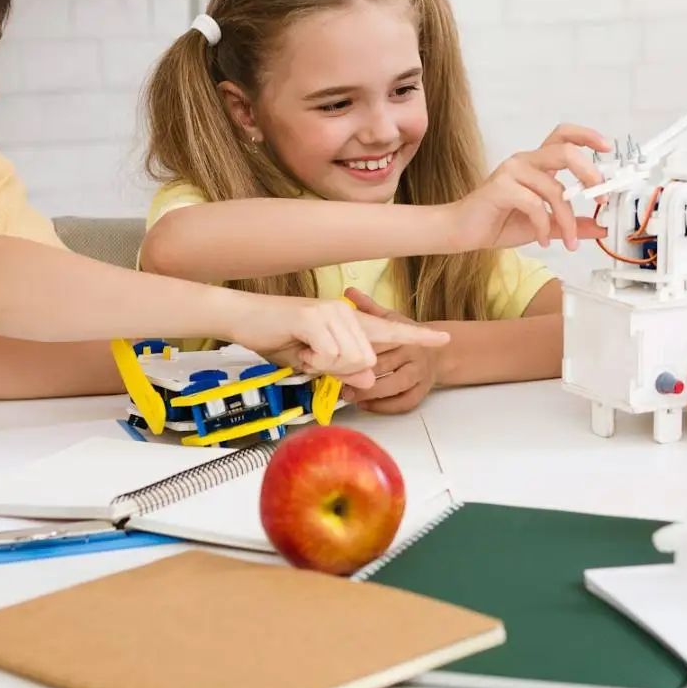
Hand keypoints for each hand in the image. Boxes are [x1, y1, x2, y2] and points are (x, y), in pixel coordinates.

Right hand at [232, 295, 448, 389]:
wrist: (243, 317)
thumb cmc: (276, 337)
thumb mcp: (313, 361)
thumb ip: (344, 368)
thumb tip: (370, 375)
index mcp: (348, 321)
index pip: (389, 329)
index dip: (417, 336)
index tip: (443, 338)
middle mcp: (345, 312)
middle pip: (365, 358)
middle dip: (338, 370)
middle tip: (311, 358)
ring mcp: (331, 312)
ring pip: (350, 358)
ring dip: (322, 365)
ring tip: (302, 350)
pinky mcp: (315, 317)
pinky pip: (329, 355)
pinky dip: (311, 360)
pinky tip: (298, 348)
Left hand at [341, 288, 441, 413]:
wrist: (440, 352)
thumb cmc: (408, 335)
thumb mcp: (391, 318)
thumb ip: (369, 307)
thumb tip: (348, 291)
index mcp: (405, 335)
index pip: (380, 342)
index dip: (357, 348)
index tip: (337, 351)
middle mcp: (414, 355)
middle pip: (384, 365)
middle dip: (358, 372)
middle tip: (335, 377)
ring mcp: (420, 375)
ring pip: (394, 386)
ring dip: (369, 393)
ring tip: (348, 395)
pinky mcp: (421, 393)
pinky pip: (402, 404)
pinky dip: (383, 407)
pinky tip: (365, 405)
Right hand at [454, 123, 610, 251]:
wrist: (463, 233)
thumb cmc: (499, 222)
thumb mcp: (546, 225)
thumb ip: (571, 224)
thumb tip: (600, 228)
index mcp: (536, 164)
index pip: (563, 136)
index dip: (587, 136)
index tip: (607, 148)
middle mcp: (525, 161)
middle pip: (565, 151)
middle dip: (589, 173)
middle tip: (601, 198)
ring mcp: (511, 171)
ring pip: (554, 187)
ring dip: (567, 219)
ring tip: (569, 241)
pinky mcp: (500, 187)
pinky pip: (534, 204)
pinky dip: (544, 225)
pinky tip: (542, 239)